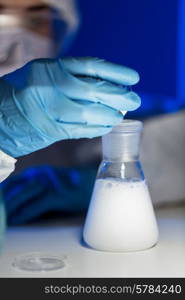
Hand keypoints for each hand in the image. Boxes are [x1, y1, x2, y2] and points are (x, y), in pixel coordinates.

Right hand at [0, 57, 139, 156]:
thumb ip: (70, 74)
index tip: (133, 78)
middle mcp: (52, 87)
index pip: (91, 66)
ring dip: (110, 115)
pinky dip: (98, 129)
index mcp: (51, 68)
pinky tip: (107, 126)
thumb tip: (105, 83)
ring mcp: (52, 110)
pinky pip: (81, 130)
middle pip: (95, 90)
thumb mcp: (43, 72)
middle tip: (135, 100)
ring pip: (90, 113)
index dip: (116, 72)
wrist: (1, 114)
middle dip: (119, 96)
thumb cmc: (24, 90)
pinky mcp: (52, 130)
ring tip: (120, 115)